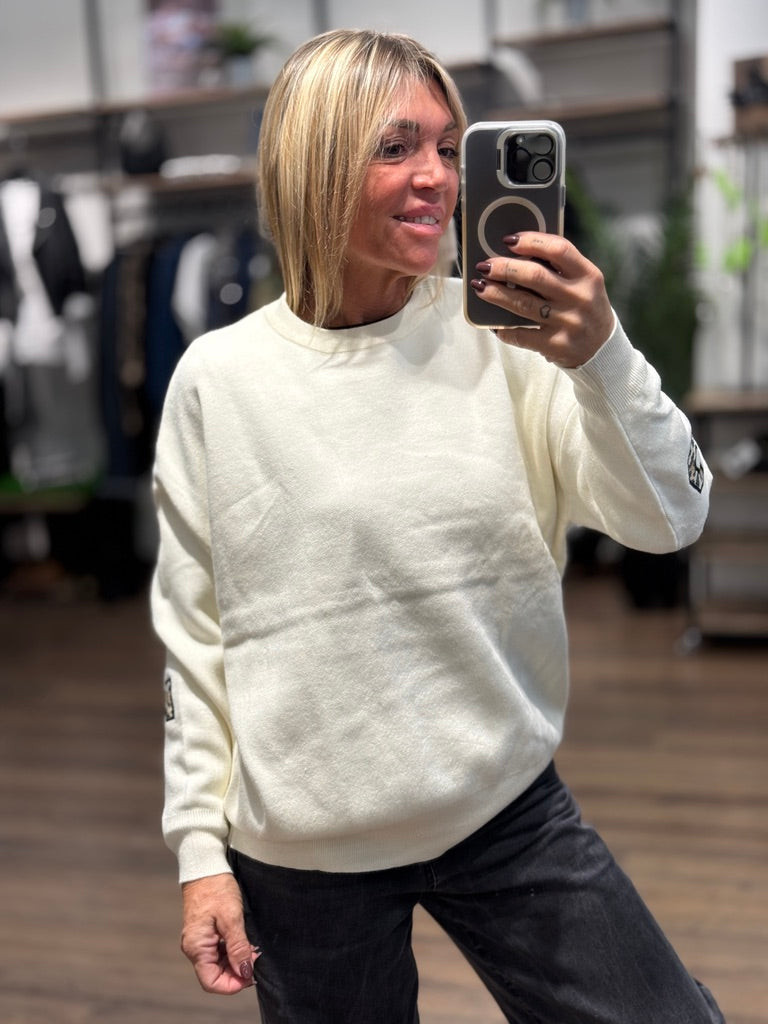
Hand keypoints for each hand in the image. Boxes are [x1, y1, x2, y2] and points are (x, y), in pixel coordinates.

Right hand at [180, 872, 260, 994]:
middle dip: (237, 971)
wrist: (205, 866)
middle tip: (255, 958)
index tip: (251, 975)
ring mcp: (199, 940)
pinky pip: (218, 951)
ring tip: (252, 948)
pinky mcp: (205, 933)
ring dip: (236, 960)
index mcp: (197, 947)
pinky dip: (232, 950)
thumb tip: (244, 972)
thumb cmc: (216, 888)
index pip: (211, 982)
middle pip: (215, 975)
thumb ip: (238, 947)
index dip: (232, 985)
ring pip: (218, 963)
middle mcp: (195, 948)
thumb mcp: (231, 918)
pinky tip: (244, 940)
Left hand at [470, 232, 614, 367]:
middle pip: (534, 276)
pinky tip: (493, 324)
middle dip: (504, 268)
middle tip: (485, 266)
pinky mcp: (556, 345)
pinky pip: (521, 335)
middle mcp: (579, 298)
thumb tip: (515, 253)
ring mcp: (568, 323)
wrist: (602, 349)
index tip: (508, 240)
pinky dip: (503, 329)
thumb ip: (559, 268)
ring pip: (523, 304)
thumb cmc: (584, 307)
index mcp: (588, 275)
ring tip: (480, 287)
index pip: (559, 249)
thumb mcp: (583, 283)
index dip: (531, 241)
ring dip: (496, 294)